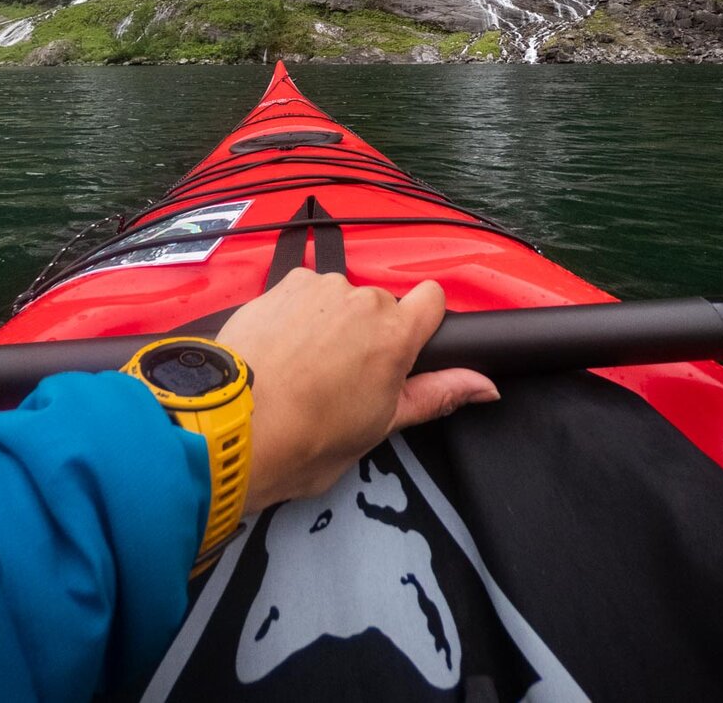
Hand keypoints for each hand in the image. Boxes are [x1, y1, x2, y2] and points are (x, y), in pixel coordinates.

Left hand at [217, 270, 498, 512]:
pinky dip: (298, 314)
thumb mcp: (381, 426)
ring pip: (339, 297)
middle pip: (381, 304)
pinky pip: (303, 292)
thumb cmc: (310, 438)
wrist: (234, 425)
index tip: (402, 351)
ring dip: (331, 321)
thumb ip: (435, 395)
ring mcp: (318, 286)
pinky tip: (279, 348)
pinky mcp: (281, 284)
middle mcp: (361, 298)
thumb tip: (488, 386)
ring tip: (302, 366)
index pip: (432, 297)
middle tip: (342, 377)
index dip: (421, 322)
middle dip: (369, 333)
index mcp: (395, 334)